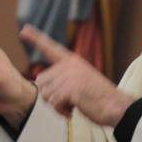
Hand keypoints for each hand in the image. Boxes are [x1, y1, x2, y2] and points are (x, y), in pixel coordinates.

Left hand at [20, 25, 134, 126]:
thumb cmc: (98, 98)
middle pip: (41, 82)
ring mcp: (70, 76)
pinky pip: (54, 103)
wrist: (117, 106)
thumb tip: (39, 81)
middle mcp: (70, 65)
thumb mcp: (80, 80)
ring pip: (46, 95)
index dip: (36, 38)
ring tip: (73, 105)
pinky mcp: (71, 89)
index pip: (50, 47)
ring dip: (57, 106)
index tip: (24, 29)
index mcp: (72, 60)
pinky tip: (74, 111)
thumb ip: (62, 77)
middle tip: (68, 102)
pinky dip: (61, 111)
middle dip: (51, 97)